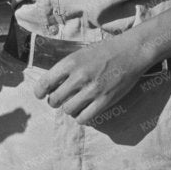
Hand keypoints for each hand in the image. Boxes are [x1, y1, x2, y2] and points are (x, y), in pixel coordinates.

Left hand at [33, 34, 152, 123]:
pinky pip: (84, 118)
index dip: (39, 92)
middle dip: (54, 101)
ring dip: (68, 109)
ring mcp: (93, 89)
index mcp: (70, 63)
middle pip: (54, 100)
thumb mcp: (80, 54)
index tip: (41, 95)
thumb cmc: (104, 52)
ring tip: (74, 103)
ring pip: (68, 110)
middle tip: (60, 99)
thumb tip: (49, 87)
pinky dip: (81, 117)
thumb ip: (65, 69)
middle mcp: (79, 76)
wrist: (131, 51)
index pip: (44, 83)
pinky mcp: (105, 100)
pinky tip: (84, 111)